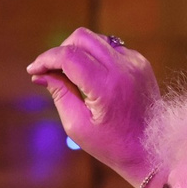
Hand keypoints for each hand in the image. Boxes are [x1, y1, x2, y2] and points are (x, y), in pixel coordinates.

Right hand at [28, 28, 160, 187]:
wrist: (153, 149)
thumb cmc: (112, 145)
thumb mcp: (77, 125)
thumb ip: (59, 94)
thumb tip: (41, 74)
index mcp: (106, 87)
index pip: (68, 56)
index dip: (46, 59)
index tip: (33, 70)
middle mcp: (123, 68)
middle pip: (81, 37)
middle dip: (60, 50)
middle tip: (51, 71)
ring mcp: (135, 63)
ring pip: (96, 39)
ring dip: (78, 52)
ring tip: (70, 76)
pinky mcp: (141, 63)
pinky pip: (110, 49)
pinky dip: (95, 58)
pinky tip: (92, 79)